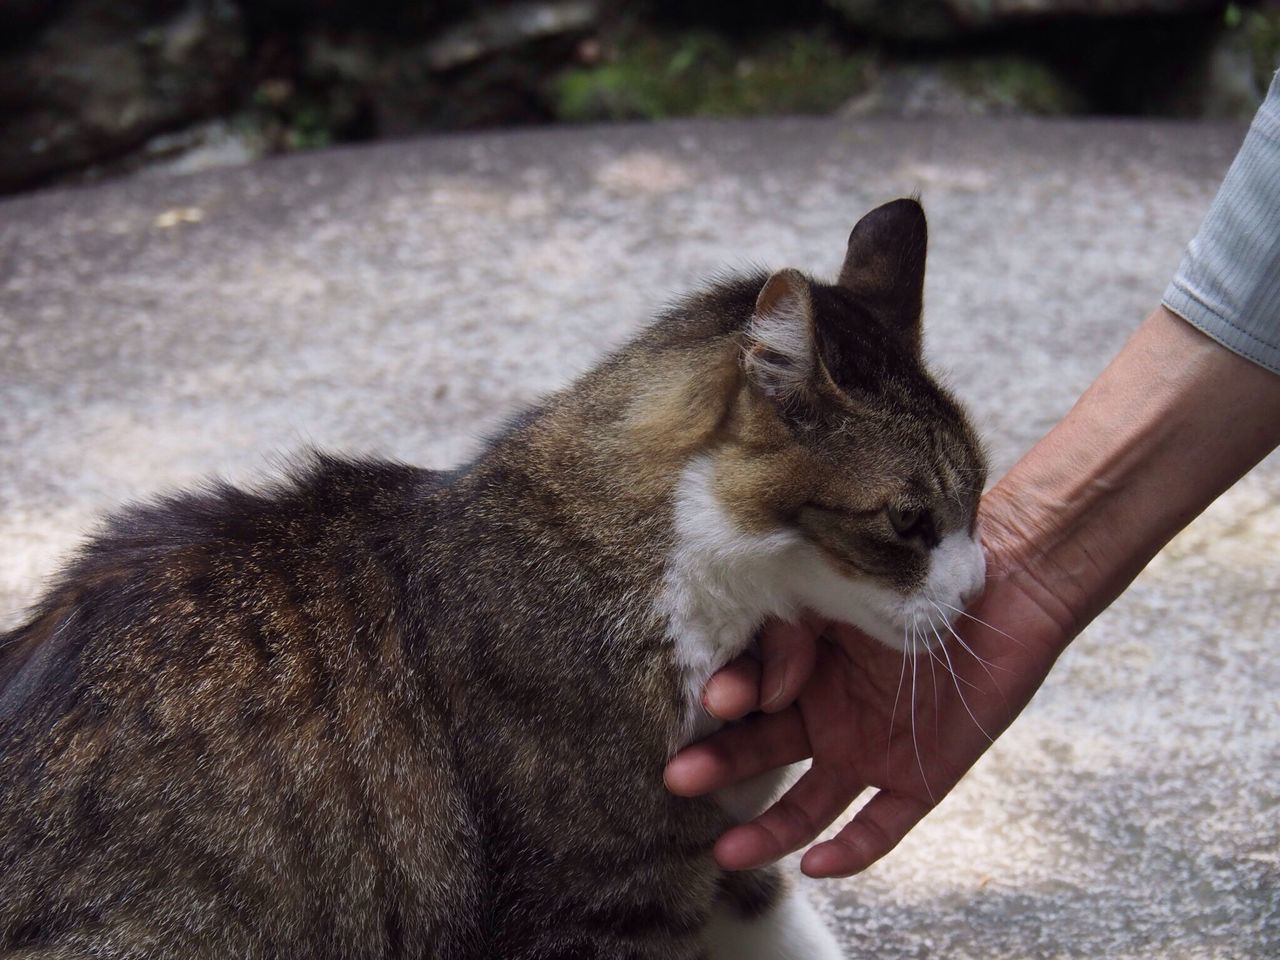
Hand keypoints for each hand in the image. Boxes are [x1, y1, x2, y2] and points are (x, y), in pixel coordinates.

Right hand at [664, 497, 1071, 877]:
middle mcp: (826, 712)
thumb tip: (766, 693)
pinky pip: (881, 826)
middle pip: (761, 752)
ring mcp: (868, 749)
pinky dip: (850, 851)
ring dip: (769, 831)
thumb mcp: (836, 591)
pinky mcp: (918, 779)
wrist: (1010, 585)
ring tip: (725, 852)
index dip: (727, 697)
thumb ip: (792, 633)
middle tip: (677, 777)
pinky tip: (816, 866)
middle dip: (719, 766)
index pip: (746, 692)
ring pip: (808, 804)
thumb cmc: (915, 578)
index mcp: (801, 665)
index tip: (716, 694)